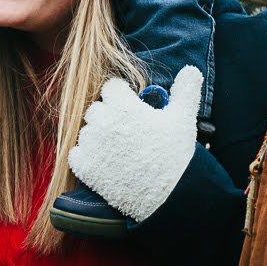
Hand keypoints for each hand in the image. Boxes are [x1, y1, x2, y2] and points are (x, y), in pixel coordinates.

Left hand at [67, 65, 201, 223]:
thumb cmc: (176, 155)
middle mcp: (104, 122)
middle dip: (108, 116)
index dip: (121, 96)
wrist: (170, 196)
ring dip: (97, 137)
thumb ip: (186, 91)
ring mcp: (93, 145)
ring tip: (117, 150)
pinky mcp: (86, 168)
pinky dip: (85, 158)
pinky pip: (75, 154)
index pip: (110, 87)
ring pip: (86, 131)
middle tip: (125, 131)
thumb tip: (191, 69)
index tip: (131, 108)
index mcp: (124, 106)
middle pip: (96, 108)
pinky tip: (103, 163)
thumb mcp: (184, 119)